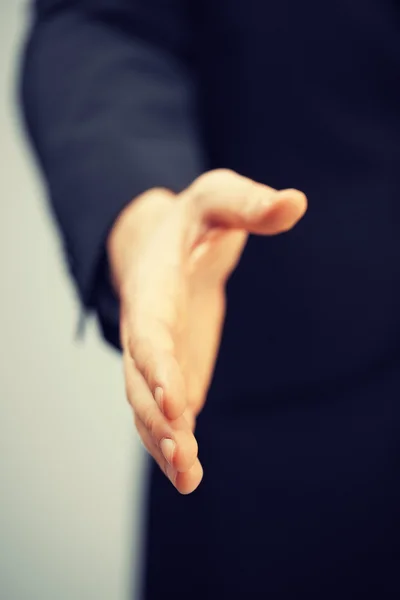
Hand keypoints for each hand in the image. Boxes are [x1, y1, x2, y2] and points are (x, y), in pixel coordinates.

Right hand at [108, 169, 306, 493]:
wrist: (169, 246)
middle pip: (140, 381)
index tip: (178, 404)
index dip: (159, 367)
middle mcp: (145, 328)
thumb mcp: (219, 198)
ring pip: (148, 406)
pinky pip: (166, 411)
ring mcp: (156, 356)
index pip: (151, 331)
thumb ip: (249, 204)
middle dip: (158, 421)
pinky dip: (175, 440)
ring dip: (164, 443)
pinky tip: (190, 472)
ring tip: (188, 480)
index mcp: (153, 288)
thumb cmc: (194, 221)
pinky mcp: (172, 373)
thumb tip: (296, 203)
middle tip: (184, 459)